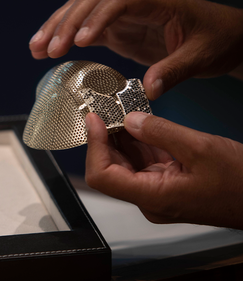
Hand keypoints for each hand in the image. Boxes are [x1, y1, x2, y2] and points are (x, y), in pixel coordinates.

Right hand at [29, 0, 242, 98]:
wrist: (219, 36)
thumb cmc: (215, 38)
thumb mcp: (200, 56)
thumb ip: (174, 70)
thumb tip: (148, 90)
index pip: (119, 1)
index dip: (98, 18)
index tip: (82, 40)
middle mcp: (133, 1)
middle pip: (91, 3)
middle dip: (66, 24)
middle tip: (48, 48)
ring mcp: (121, 14)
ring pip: (80, 12)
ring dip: (56, 28)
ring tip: (35, 48)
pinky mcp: (115, 28)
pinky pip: (84, 28)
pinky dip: (64, 38)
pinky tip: (47, 49)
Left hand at [84, 112, 242, 228]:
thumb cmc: (240, 182)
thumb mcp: (201, 148)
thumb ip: (161, 132)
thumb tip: (129, 120)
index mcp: (153, 197)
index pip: (103, 176)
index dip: (93, 146)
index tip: (94, 120)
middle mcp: (148, 199)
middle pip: (110, 169)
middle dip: (103, 138)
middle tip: (103, 109)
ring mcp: (155, 192)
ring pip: (124, 164)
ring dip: (118, 137)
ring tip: (116, 110)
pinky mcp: (164, 184)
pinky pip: (141, 162)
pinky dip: (136, 142)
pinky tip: (136, 122)